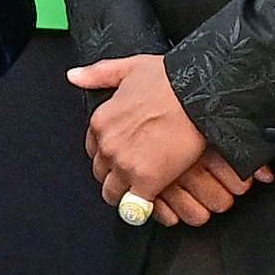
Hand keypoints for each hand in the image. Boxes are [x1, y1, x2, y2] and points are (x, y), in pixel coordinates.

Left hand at [65, 54, 270, 219]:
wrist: (200, 93)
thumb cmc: (171, 78)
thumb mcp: (129, 67)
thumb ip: (98, 74)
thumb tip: (73, 76)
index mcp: (101, 121)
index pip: (93, 150)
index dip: (108, 156)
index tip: (122, 156)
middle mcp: (108, 145)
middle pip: (101, 174)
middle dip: (116, 176)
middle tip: (136, 174)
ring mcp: (125, 165)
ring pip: (113, 194)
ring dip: (126, 194)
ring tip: (144, 191)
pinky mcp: (147, 181)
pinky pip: (135, 206)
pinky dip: (142, 207)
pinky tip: (154, 202)